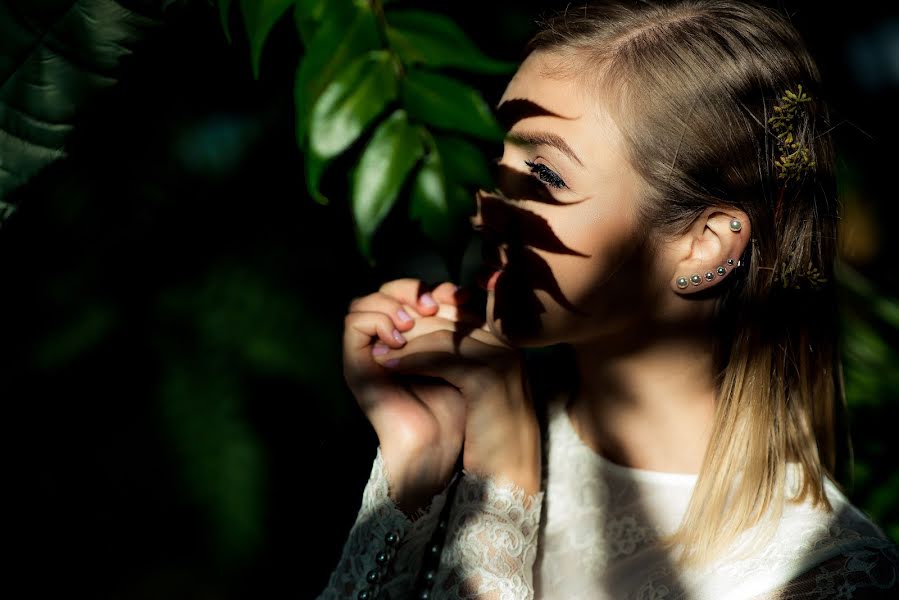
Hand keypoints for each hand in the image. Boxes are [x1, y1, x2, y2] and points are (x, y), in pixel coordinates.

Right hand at [343, 279, 471, 514]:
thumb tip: (465, 289)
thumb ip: (458, 325)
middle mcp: (384, 342)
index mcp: (409, 338)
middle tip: (432, 305)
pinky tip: (400, 337)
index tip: (460, 298)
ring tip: (413, 323)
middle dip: (410, 289)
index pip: (409, 292)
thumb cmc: (458, 406)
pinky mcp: (355, 365)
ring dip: (391, 304)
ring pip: (364, 301)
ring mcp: (368, 353)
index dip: (431, 287)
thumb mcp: (464, 356)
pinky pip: (353, 322)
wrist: (441, 445)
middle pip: (385, 290)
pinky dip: (377, 320)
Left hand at [369, 284, 542, 499]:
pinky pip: (441, 358)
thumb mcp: (480, 387)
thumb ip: (463, 357)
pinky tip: (389, 366)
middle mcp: (507, 344)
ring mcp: (500, 358)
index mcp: (506, 342)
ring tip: (378, 352)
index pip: (458, 312)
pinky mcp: (487, 379)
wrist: (508, 474)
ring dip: (405, 342)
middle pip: (449, 318)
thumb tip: (426, 334)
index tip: (394, 328)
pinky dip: (410, 359)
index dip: (423, 318)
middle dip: (410, 327)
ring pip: (442, 335)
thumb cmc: (490, 434)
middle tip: (379, 335)